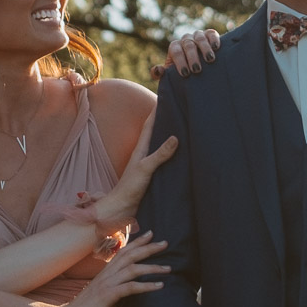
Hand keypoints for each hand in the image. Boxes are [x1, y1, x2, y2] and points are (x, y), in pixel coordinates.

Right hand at [52, 232, 167, 306]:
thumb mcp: (105, 295)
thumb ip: (117, 290)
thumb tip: (130, 291)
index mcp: (106, 272)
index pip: (123, 252)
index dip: (137, 242)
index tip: (151, 234)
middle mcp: (107, 274)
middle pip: (130, 255)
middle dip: (148, 248)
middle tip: (165, 243)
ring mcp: (107, 283)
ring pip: (133, 269)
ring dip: (152, 267)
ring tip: (168, 268)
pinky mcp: (108, 295)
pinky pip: (131, 287)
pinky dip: (147, 286)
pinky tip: (160, 286)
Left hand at [91, 114, 177, 231]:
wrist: (122, 208)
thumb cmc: (130, 188)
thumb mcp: (145, 168)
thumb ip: (159, 154)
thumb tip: (175, 137)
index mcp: (141, 149)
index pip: (150, 125)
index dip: (157, 111)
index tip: (165, 98)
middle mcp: (145, 155)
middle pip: (157, 134)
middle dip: (166, 121)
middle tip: (178, 110)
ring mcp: (150, 165)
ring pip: (162, 147)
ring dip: (170, 138)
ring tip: (184, 128)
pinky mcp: (155, 176)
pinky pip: (166, 161)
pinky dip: (173, 156)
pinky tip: (182, 156)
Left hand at [152, 28, 223, 79]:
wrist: (198, 70)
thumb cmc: (184, 74)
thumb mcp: (170, 76)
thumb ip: (159, 75)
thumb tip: (159, 70)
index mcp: (175, 47)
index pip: (176, 51)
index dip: (179, 62)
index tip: (185, 74)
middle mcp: (186, 39)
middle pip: (188, 45)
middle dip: (192, 57)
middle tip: (197, 70)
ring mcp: (198, 36)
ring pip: (199, 38)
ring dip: (205, 49)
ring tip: (209, 60)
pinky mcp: (209, 35)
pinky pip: (211, 33)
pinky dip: (214, 39)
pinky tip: (216, 48)